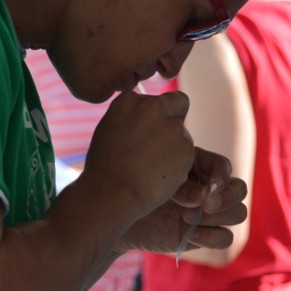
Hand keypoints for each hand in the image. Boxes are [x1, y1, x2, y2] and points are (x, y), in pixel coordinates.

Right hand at [82, 91, 196, 216]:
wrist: (113, 192)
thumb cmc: (104, 167)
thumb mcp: (109, 131)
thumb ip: (130, 119)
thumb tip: (143, 121)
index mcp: (129, 101)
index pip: (154, 99)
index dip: (155, 115)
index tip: (148, 131)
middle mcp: (153, 107)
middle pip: (177, 104)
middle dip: (174, 119)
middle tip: (161, 145)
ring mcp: (172, 126)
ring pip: (182, 134)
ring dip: (174, 147)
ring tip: (153, 169)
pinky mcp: (187, 146)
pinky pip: (186, 154)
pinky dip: (178, 165)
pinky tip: (160, 176)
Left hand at [115, 147, 246, 254]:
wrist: (119, 217)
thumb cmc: (134, 190)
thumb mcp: (158, 178)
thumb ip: (183, 182)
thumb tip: (205, 195)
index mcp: (197, 167)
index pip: (224, 167)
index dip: (220, 176)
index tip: (206, 185)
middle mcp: (207, 189)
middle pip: (240, 189)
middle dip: (227, 197)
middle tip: (205, 204)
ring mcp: (207, 213)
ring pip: (239, 213)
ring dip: (218, 215)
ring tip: (186, 216)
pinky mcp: (203, 235)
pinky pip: (225, 238)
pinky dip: (212, 236)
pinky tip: (190, 233)